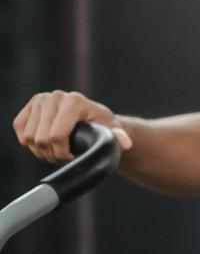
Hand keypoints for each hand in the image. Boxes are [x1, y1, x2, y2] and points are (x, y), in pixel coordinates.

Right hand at [13, 91, 132, 162]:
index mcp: (75, 101)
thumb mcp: (112, 132)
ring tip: (57, 150)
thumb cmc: (103, 127)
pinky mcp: (29, 107)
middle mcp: (56, 97)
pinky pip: (20, 130)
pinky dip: (29, 142)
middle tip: (65, 156)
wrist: (93, 120)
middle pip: (41, 139)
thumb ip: (118, 137)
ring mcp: (40, 100)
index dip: (63, 153)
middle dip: (53, 154)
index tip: (74, 156)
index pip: (56, 135)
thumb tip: (125, 143)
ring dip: (41, 150)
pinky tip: (45, 143)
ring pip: (28, 138)